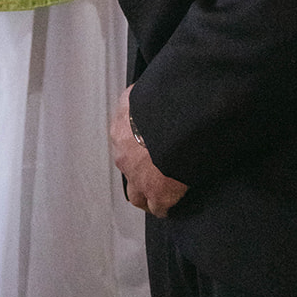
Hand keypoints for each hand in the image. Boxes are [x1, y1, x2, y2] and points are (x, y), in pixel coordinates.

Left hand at [109, 86, 187, 217]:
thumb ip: (142, 96)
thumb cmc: (166, 99)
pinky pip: (159, 207)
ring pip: (136, 194)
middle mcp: (124, 153)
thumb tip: (149, 89)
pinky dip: (165, 206)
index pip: (123, 138)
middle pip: (127, 166)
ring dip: (146, 192)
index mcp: (120, 125)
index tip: (148, 143)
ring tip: (160, 191)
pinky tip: (173, 203)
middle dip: (139, 168)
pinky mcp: (158, 193)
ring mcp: (138, 176)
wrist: (177, 118)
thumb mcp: (145, 89)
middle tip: (155, 167)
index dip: (137, 142)